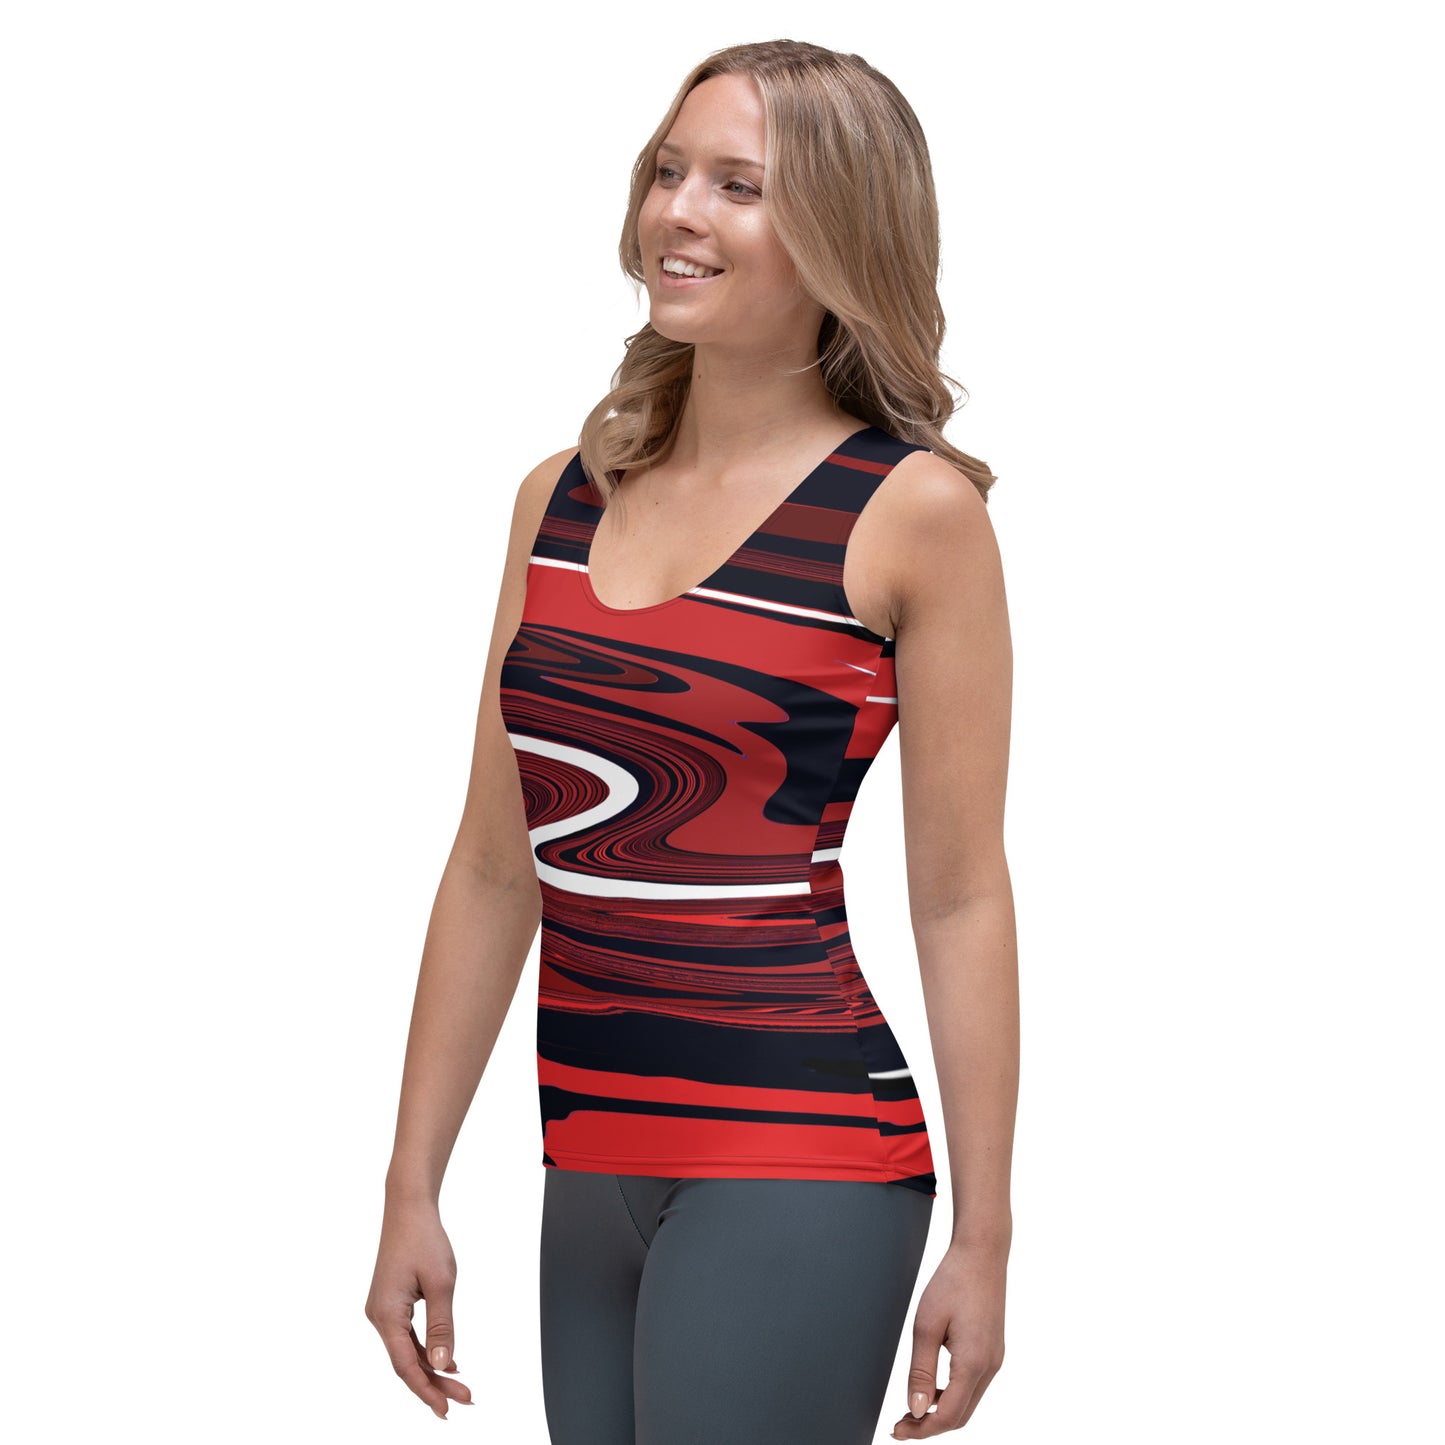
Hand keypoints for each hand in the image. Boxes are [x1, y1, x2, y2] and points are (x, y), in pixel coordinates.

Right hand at [364, 1198, 473, 1418]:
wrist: (409, 1207)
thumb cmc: (425, 1239)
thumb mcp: (441, 1283)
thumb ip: (442, 1327)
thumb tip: (441, 1366)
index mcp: (386, 1315)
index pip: (405, 1366)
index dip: (426, 1390)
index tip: (448, 1409)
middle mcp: (378, 1317)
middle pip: (406, 1362)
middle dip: (435, 1383)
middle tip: (466, 1399)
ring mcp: (383, 1311)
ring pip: (407, 1351)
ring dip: (431, 1368)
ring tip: (460, 1386)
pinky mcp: (391, 1303)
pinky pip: (407, 1336)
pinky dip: (425, 1350)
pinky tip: (446, 1361)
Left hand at [890, 1240, 1006, 1436]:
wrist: (982, 1254)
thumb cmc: (953, 1281)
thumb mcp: (926, 1325)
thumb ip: (920, 1371)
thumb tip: (915, 1410)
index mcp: (974, 1362)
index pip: (949, 1415)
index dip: (921, 1429)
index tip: (896, 1430)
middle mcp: (990, 1366)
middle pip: (961, 1416)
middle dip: (930, 1425)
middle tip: (900, 1425)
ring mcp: (994, 1359)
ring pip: (968, 1402)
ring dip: (940, 1411)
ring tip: (911, 1409)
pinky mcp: (993, 1351)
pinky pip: (972, 1385)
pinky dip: (952, 1395)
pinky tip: (931, 1388)